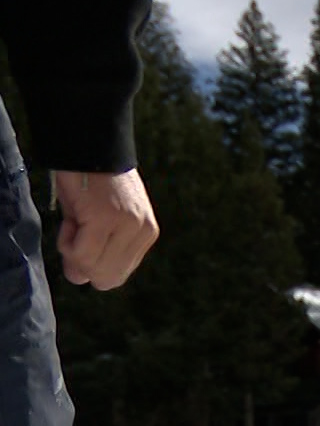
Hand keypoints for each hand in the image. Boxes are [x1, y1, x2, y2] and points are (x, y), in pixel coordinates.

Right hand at [53, 169, 157, 289]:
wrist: (87, 146)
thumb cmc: (89, 182)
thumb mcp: (96, 221)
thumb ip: (92, 251)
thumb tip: (79, 279)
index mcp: (145, 234)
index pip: (116, 275)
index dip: (91, 264)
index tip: (84, 235)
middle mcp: (142, 232)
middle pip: (107, 279)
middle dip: (82, 262)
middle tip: (77, 229)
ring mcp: (127, 226)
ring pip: (93, 268)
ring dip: (72, 249)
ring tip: (77, 219)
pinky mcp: (107, 219)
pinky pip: (80, 253)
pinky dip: (66, 241)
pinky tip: (71, 218)